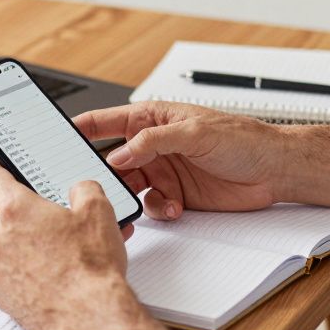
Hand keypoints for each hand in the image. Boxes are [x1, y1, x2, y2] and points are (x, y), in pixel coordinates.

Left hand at [0, 158, 138, 329]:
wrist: (91, 317)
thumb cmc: (91, 267)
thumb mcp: (99, 211)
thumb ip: (84, 188)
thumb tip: (79, 190)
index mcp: (17, 210)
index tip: (0, 165)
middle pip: (9, 220)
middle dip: (33, 222)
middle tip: (61, 229)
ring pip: (12, 251)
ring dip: (32, 251)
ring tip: (65, 261)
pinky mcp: (3, 299)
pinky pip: (13, 279)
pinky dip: (30, 278)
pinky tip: (55, 282)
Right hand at [75, 102, 288, 220]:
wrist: (274, 171)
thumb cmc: (243, 139)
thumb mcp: (195, 132)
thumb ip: (154, 141)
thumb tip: (120, 153)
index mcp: (154, 119)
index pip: (107, 121)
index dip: (80, 128)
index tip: (55, 138)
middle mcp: (154, 146)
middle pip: (113, 161)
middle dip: (103, 175)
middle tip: (95, 188)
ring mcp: (164, 171)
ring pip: (130, 188)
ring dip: (132, 199)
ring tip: (142, 204)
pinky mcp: (176, 196)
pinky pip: (152, 206)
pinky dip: (158, 210)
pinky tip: (175, 208)